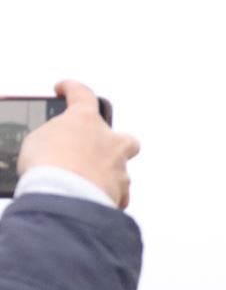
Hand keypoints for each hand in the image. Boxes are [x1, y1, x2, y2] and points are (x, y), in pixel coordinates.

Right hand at [17, 80, 139, 207]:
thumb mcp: (37, 141)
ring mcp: (119, 167)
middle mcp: (109, 142)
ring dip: (106, 175)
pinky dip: (109, 197)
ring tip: (86, 183)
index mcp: (85, 120)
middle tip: (97, 150)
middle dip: (114, 144)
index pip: (82, 95)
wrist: (65, 196)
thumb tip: (59, 147)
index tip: (65, 90)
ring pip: (122, 170)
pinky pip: (120, 195)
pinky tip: (95, 199)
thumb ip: (52, 138)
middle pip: (124, 138)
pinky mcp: (121, 192)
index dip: (72, 89)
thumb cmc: (48, 165)